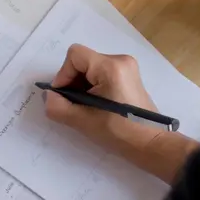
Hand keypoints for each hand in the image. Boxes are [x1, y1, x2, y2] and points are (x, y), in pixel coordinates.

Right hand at [44, 44, 199, 183]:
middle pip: (83, 61)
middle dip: (73, 82)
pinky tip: (97, 105)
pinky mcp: (130, 76)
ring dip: (83, 86)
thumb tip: (50, 96)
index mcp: (111, 67)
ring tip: (86, 107)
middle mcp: (121, 60)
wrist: (149, 143)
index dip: (63, 75)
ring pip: (92, 68)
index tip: (64, 97)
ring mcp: (128, 67)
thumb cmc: (118, 132)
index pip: (75, 55)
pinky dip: (94, 87)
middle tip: (74, 105)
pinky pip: (103, 74)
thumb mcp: (83, 121)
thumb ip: (58, 107)